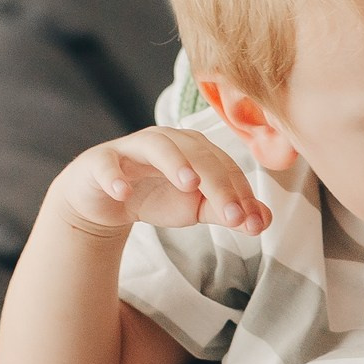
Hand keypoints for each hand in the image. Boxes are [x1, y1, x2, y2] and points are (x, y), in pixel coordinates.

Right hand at [51, 129, 272, 238]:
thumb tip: (262, 221)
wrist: (106, 202)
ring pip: (157, 146)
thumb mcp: (196, 208)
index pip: (225, 166)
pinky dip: (116, 176)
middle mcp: (167, 140)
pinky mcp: (101, 161)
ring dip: (174, 162)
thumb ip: (227, 212)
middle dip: (218, 184)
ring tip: (189, 184)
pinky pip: (108, 164)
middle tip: (232, 215)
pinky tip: (124, 192)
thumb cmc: (156, 196)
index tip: (252, 223)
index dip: (241, 193)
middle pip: (198, 155)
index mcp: (195, 148)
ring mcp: (132, 148)